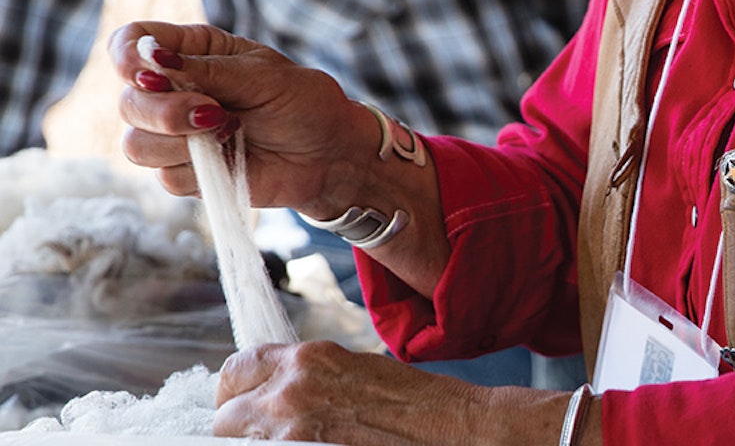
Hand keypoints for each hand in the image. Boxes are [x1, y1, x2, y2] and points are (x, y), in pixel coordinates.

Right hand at [110, 21, 372, 214]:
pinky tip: (233, 156)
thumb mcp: (263, 75)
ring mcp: (176, 135)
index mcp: (190, 53)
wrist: (331, 154)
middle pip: (128, 102)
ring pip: (137, 144)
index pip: (129, 44)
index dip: (128, 57)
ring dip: (182, 143)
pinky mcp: (187, 173)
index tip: (151, 72)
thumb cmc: (304, 103)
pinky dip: (200, 169)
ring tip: (231, 131)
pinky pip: (165, 177)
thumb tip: (154, 60)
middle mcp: (174, 92)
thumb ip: (207, 70)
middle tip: (214, 111)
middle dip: (164, 111)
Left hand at [215, 342, 573, 443]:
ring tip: (282, 440)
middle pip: (226, 414)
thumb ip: (306, 374)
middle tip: (256, 432)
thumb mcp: (350, 368)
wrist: (447, 426)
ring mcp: (294, 428)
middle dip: (236, 424)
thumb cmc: (411, 399)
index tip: (238, 400)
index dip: (233, 389)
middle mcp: (292, 389)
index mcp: (306, 358)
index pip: (236, 367)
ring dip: (253, 442)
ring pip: (238, 441)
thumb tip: (273, 390)